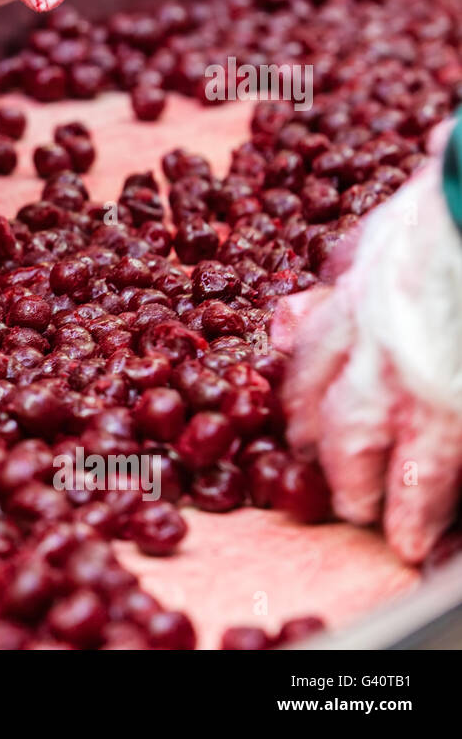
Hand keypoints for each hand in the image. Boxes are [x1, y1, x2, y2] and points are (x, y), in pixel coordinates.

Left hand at [273, 160, 461, 561]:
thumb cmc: (450, 211)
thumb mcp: (382, 231)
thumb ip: (345, 270)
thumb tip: (309, 295)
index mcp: (352, 302)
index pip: (308, 363)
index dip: (303, 402)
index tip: (301, 427)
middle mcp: (370, 348)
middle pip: (329, 415)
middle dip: (327, 456)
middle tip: (330, 488)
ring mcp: (414, 384)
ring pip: (371, 454)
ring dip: (368, 494)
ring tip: (378, 524)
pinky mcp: (452, 415)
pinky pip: (428, 476)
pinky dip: (417, 509)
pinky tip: (411, 536)